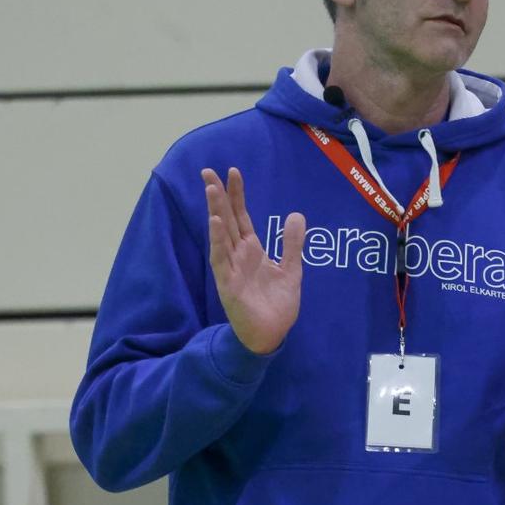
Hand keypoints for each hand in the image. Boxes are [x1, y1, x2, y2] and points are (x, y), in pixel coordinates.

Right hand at [202, 167, 305, 354]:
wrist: (272, 334)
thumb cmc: (277, 304)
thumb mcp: (291, 268)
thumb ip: (292, 243)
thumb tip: (296, 214)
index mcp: (251, 250)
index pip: (241, 216)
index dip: (237, 195)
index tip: (233, 172)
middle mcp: (237, 255)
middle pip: (226, 219)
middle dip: (218, 195)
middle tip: (208, 170)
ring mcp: (230, 268)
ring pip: (220, 234)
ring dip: (215, 211)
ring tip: (211, 189)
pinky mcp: (227, 284)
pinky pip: (220, 258)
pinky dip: (218, 240)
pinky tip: (215, 222)